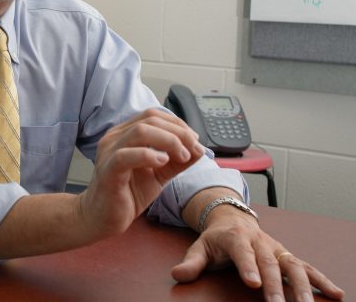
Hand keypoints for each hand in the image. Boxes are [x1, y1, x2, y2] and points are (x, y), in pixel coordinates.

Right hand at [78, 108, 204, 238]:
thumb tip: (200, 149)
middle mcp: (115, 137)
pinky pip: (126, 155)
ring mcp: (109, 152)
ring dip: (169, 141)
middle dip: (179, 132)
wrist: (103, 218)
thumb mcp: (159, 174)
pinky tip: (162, 162)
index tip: (195, 140)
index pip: (153, 115)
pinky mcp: (108, 170)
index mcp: (125, 133)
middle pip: (150, 120)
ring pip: (140, 132)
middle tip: (194, 149)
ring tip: (182, 156)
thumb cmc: (128, 193)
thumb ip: (177, 161)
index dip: (177, 123)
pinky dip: (148, 155)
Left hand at [172, 206, 344, 300]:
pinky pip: (305, 267)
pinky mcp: (286, 255)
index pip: (242, 251)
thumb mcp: (200, 246)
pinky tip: (335, 294)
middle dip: (275, 285)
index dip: (248, 266)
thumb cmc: (216, 238)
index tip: (253, 283)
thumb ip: (191, 262)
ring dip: (302, 286)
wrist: (232, 218)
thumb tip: (177, 275)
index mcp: (235, 237)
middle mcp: (259, 241)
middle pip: (269, 263)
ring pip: (292, 265)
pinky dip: (321, 279)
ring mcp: (275, 248)